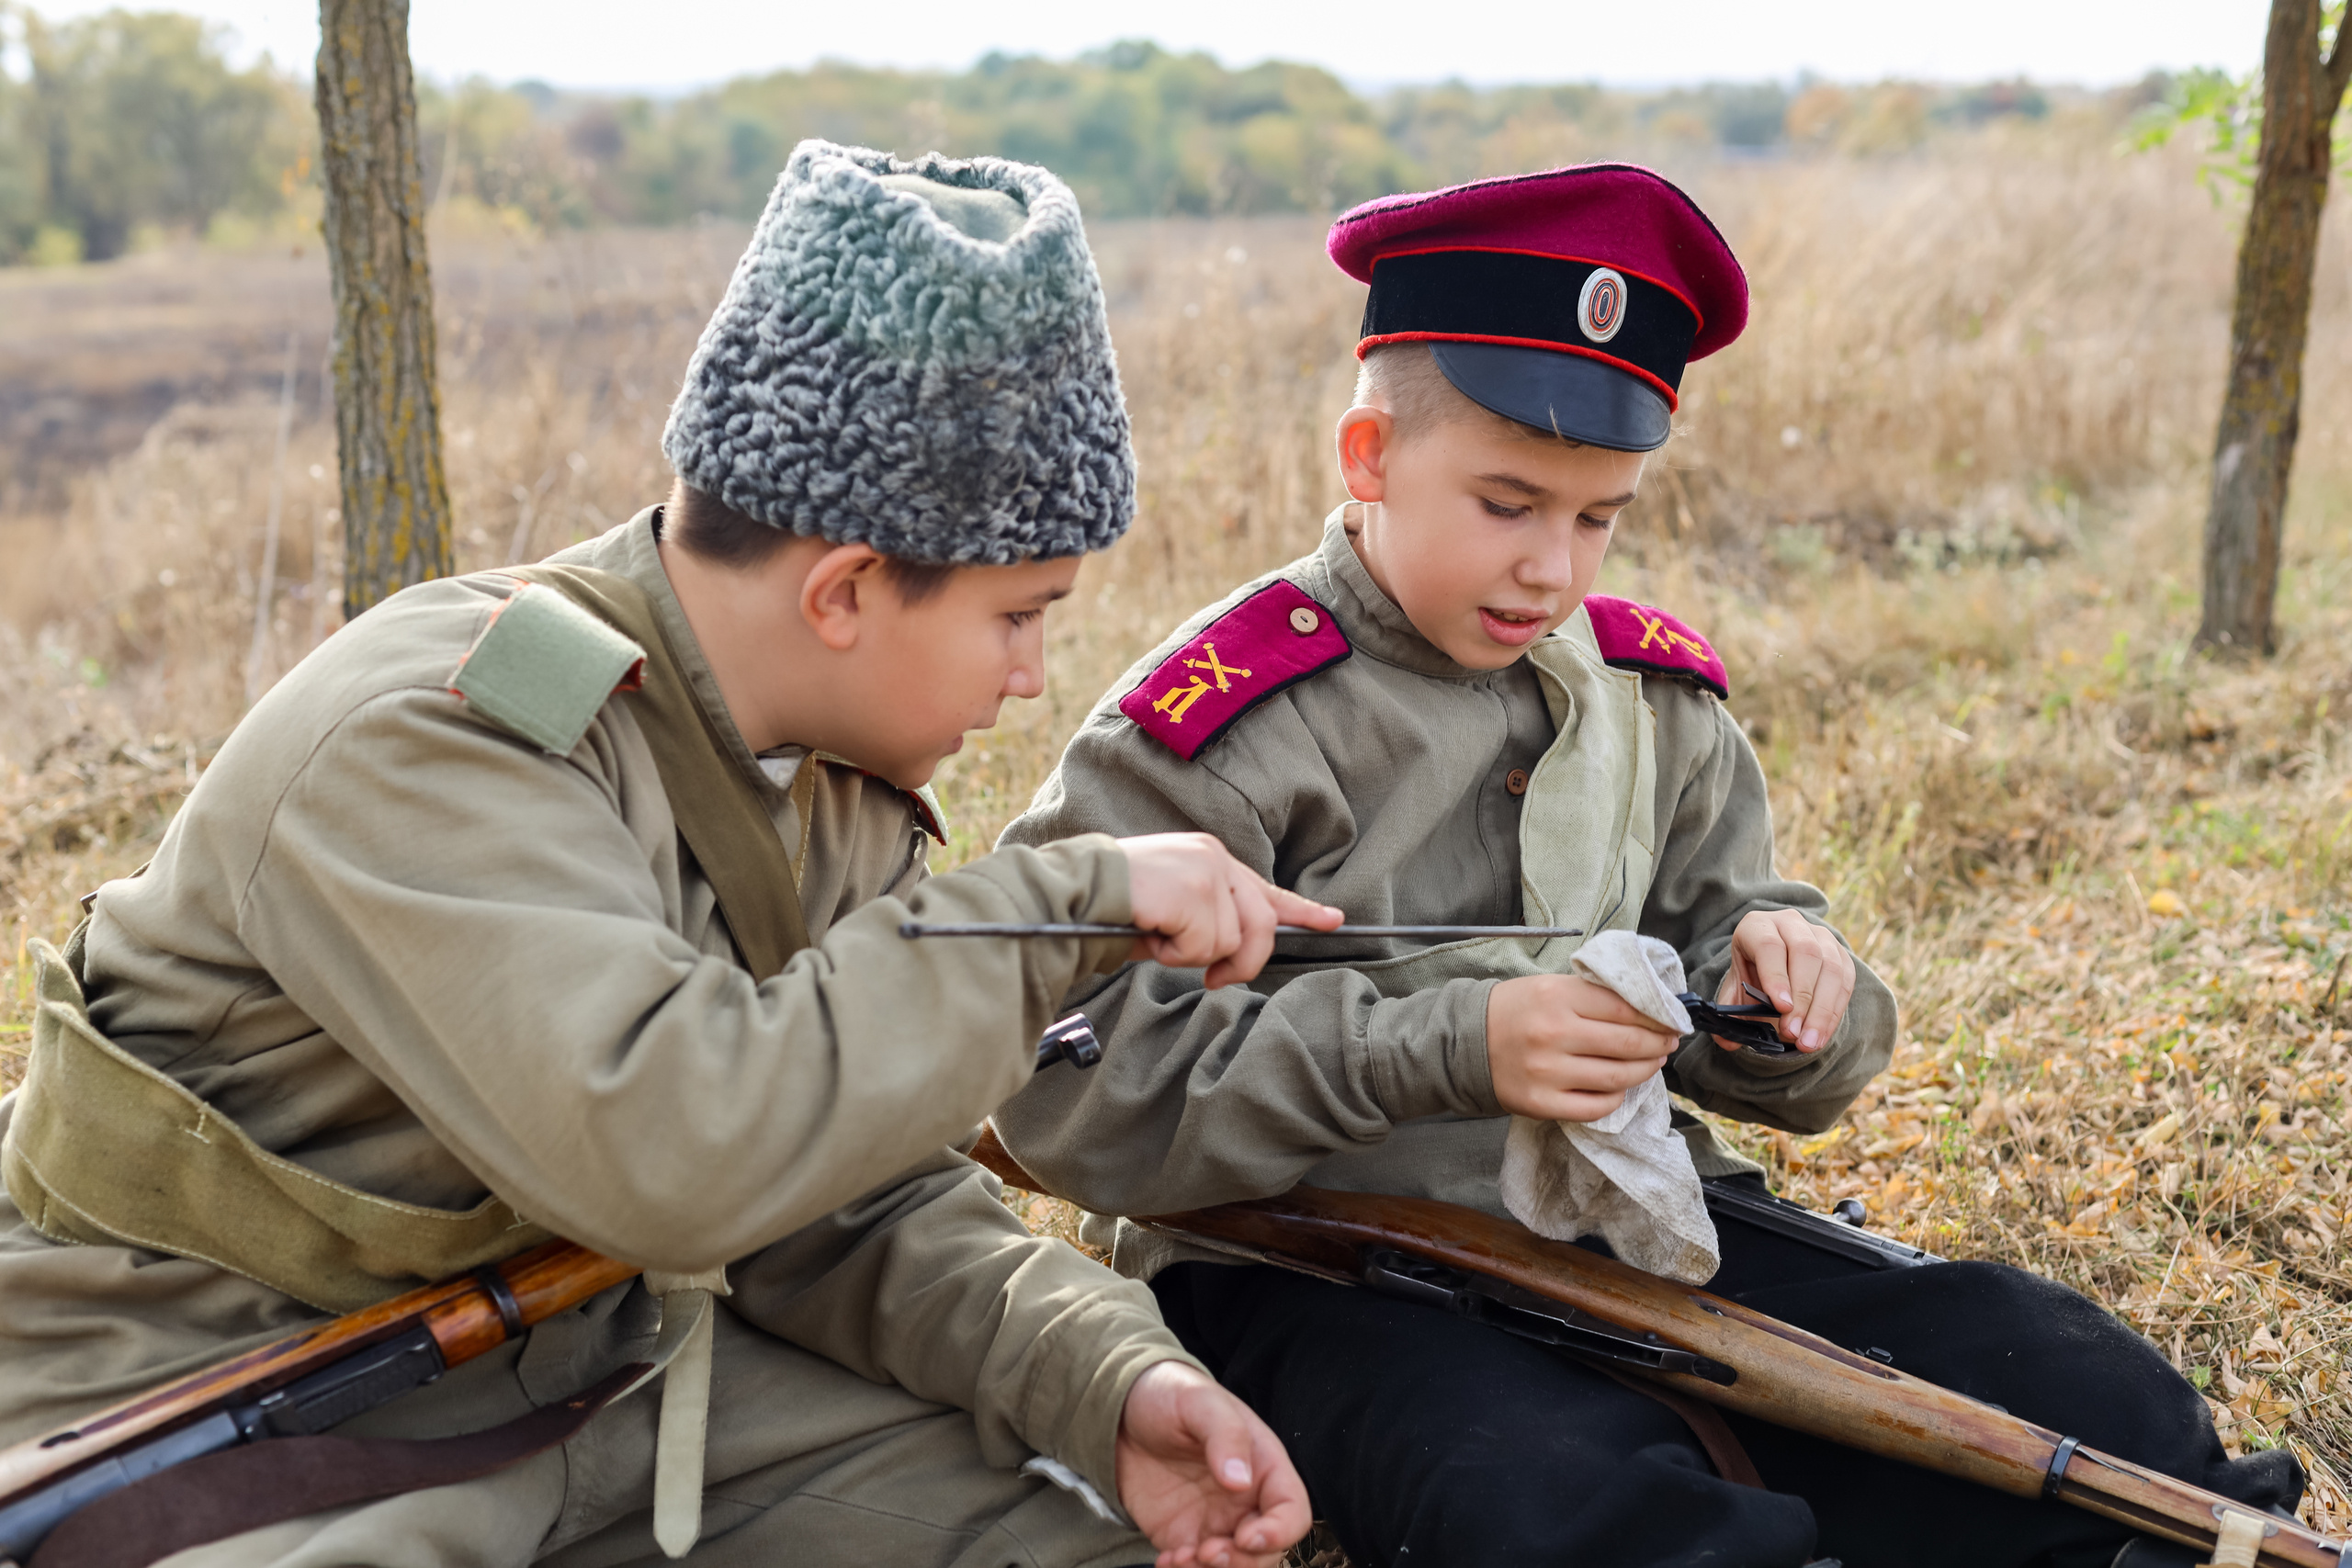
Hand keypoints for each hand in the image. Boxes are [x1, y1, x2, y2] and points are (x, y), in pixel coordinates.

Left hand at [1114, 1361, 1310, 1567]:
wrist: (1121, 1411)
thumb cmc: (1170, 1395)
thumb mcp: (1199, 1402)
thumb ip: (1225, 1435)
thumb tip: (1240, 1482)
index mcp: (1264, 1466)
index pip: (1293, 1512)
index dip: (1279, 1532)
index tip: (1246, 1537)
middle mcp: (1246, 1501)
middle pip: (1268, 1551)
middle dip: (1242, 1562)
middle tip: (1207, 1552)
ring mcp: (1216, 1523)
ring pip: (1235, 1566)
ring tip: (1180, 1557)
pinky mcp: (1185, 1537)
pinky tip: (1166, 1560)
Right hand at [1119, 833, 1342, 988]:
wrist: (1077, 890)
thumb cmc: (1116, 907)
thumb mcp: (1173, 913)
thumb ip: (1211, 923)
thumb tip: (1235, 958)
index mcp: (1211, 858)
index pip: (1265, 890)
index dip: (1301, 911)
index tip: (1333, 921)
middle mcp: (1215, 858)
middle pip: (1262, 925)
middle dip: (1243, 962)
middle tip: (1215, 979)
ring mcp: (1208, 871)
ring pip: (1232, 943)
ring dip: (1193, 955)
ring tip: (1158, 935)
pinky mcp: (1196, 890)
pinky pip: (1204, 948)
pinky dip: (1175, 955)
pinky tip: (1151, 932)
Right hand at [1486, 974, 1678, 1121]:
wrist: (1465, 1043)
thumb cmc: (1516, 1011)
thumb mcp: (1550, 987)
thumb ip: (1594, 996)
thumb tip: (1648, 1010)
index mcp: (1556, 997)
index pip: (1624, 1008)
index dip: (1656, 1016)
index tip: (1670, 1020)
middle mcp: (1553, 1034)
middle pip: (1627, 1043)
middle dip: (1658, 1044)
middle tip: (1668, 1043)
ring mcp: (1548, 1072)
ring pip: (1617, 1078)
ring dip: (1644, 1071)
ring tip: (1651, 1063)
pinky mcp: (1542, 1103)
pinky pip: (1596, 1107)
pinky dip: (1617, 1098)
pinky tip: (1620, 1087)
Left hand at [1715, 909, 1854, 1053]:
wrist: (1775, 961)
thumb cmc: (1752, 973)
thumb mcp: (1735, 987)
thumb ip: (1729, 1010)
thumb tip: (1727, 1041)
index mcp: (1758, 926)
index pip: (1769, 946)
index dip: (1776, 977)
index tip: (1781, 1007)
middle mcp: (1792, 923)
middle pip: (1805, 954)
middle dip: (1801, 998)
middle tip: (1792, 1032)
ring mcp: (1821, 936)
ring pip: (1830, 968)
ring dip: (1821, 1010)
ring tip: (1808, 1041)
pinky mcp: (1841, 954)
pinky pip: (1845, 981)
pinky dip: (1833, 1012)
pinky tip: (1821, 1035)